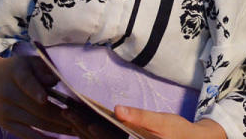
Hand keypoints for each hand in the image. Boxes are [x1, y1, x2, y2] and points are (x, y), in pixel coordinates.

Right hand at [0, 55, 74, 138]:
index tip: (44, 98)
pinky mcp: (6, 124)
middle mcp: (8, 93)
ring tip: (75, 131)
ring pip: (35, 123)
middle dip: (60, 116)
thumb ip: (43, 69)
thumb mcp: (28, 62)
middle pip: (36, 108)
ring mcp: (6, 111)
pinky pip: (25, 134)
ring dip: (57, 128)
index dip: (35, 91)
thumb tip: (56, 81)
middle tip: (80, 120)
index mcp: (16, 73)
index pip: (26, 82)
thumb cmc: (16, 69)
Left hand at [65, 105, 225, 138]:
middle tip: (67, 112)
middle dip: (82, 127)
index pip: (104, 138)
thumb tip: (118, 110)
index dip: (88, 127)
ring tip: (71, 115)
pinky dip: (97, 132)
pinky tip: (86, 123)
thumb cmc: (178, 132)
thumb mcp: (162, 121)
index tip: (75, 114)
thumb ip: (140, 117)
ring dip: (85, 130)